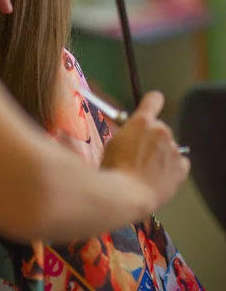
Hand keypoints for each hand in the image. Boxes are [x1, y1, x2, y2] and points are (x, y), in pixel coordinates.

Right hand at [102, 92, 189, 211]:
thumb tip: (131, 134)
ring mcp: (174, 149)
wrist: (127, 195)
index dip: (151, 104)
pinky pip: (179, 162)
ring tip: (148, 171)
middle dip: (151, 138)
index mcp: (143, 121)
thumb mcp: (113, 143)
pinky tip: (160, 177)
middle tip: (139, 154)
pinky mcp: (182, 168)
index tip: (149, 109)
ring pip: (168, 146)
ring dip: (161, 153)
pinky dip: (172, 167)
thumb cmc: (114, 168)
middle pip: (159, 128)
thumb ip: (127, 132)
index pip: (154, 99)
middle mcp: (161, 131)